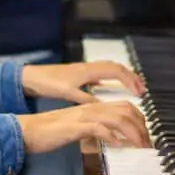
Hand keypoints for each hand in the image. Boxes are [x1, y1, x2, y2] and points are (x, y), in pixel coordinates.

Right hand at [17, 101, 149, 152]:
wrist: (28, 130)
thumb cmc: (50, 132)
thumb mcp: (77, 129)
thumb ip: (94, 130)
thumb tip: (112, 140)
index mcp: (92, 107)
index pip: (124, 106)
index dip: (139, 119)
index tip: (145, 135)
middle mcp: (90, 108)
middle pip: (125, 109)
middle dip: (141, 126)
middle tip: (147, 143)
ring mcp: (83, 116)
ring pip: (117, 117)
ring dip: (132, 133)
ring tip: (139, 146)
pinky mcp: (75, 127)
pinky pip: (98, 128)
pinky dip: (111, 136)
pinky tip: (117, 146)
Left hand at [22, 60, 144, 103]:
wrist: (32, 77)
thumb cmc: (49, 83)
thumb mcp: (69, 94)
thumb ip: (88, 100)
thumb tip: (105, 107)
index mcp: (89, 71)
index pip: (116, 71)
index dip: (130, 80)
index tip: (139, 92)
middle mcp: (89, 67)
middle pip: (116, 68)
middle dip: (131, 77)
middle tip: (142, 90)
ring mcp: (85, 70)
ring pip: (109, 69)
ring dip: (122, 77)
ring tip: (131, 88)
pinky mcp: (80, 75)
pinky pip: (101, 73)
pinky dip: (111, 79)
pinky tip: (110, 88)